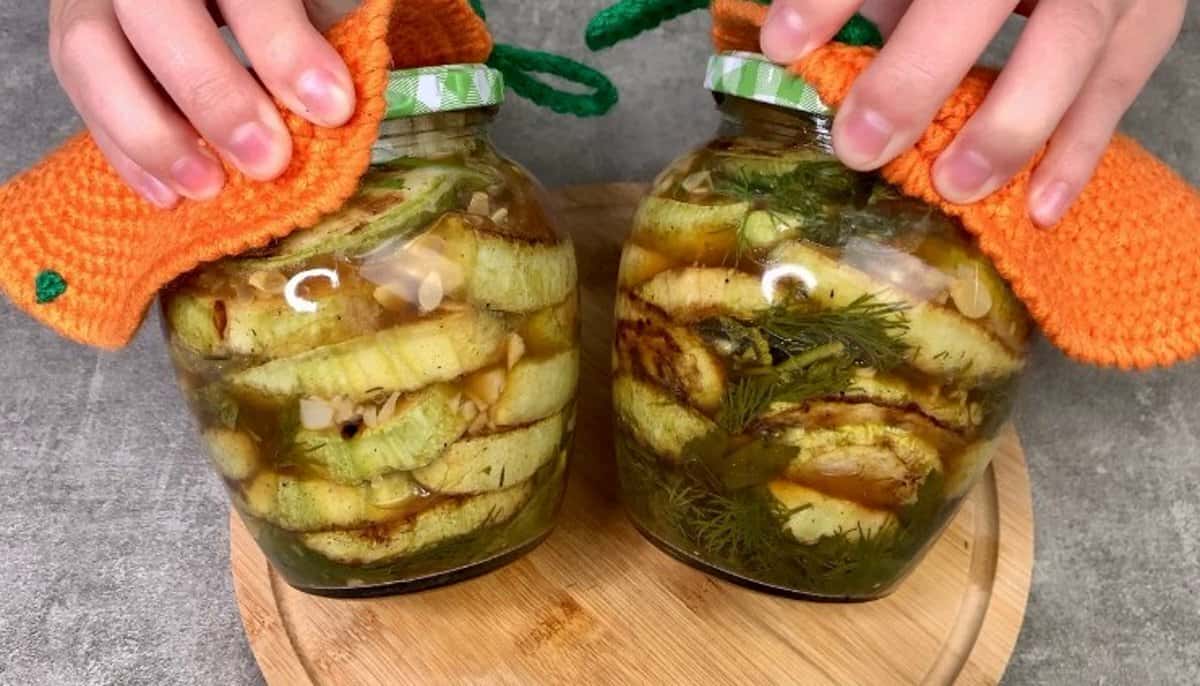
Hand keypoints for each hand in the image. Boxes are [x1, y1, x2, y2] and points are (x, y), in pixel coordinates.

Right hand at [48, 0, 360, 207]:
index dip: (283, 45)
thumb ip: (316, 34)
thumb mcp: (304, 5)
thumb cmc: (275, 8)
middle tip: (267, 159)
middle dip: (212, 93)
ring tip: (206, 187)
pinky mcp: (74, 36)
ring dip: (151, 132)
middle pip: (155, 13)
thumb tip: (332, 103)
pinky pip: (76, 91)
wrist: (212, 2)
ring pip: (90, 53)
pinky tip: (167, 195)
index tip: (331, 106)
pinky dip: (122, 150)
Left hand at [761, 0, 1184, 226]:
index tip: (784, 44)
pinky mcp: (1147, 23)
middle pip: (979, 2)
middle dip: (918, 74)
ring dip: (1008, 123)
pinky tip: (1037, 206)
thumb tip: (795, 48)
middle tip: (863, 143)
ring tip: (953, 183)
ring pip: (1069, 44)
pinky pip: (1117, 89)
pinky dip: (1078, 151)